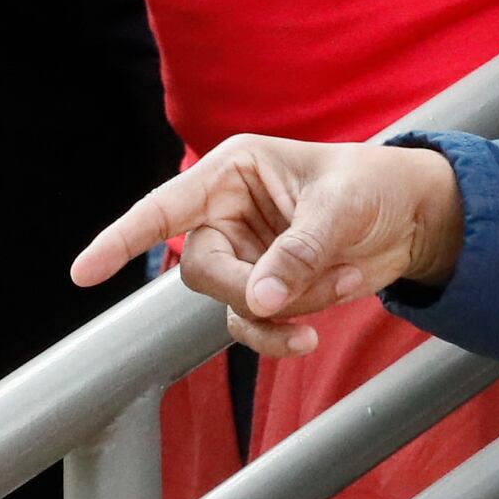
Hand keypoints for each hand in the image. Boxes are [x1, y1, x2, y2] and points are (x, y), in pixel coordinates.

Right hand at [71, 134, 468, 356]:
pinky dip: (289, 327)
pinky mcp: (267, 286)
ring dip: (289, 306)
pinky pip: (255, 323)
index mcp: (234, 171)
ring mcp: (246, 253)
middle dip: (250, 288)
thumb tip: (258, 300)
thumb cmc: (374, 186)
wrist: (415, 217)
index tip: (82, 272)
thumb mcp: (338, 211)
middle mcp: (229, 212)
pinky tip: (333, 309)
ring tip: (345, 280)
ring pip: (232, 303)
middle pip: (202, 269)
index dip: (121, 237)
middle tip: (297, 294)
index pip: (164, 208)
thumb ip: (297, 254)